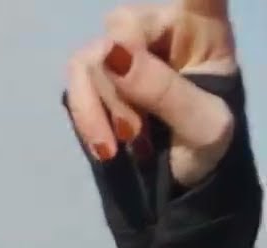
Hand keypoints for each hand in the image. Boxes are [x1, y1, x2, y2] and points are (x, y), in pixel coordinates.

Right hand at [66, 3, 237, 186]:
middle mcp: (162, 24)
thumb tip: (112, 55)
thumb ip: (164, 90)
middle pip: (122, 25)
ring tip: (128, 145)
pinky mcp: (99, 78)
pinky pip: (75, 82)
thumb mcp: (204, 127)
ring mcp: (126, 49)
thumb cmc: (210, 150)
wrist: (187, 186)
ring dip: (104, 109)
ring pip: (92, 58)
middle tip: (141, 133)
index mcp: (204, 24)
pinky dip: (86, 117)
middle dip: (124, 85)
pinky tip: (106, 147)